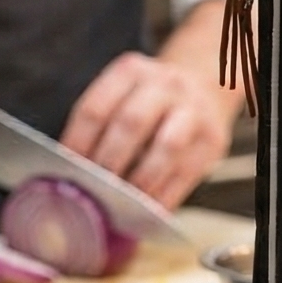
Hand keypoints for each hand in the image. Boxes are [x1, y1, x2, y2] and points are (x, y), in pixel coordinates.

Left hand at [61, 46, 242, 207]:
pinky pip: (186, 173)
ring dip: (140, 180)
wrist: (204, 88)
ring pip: (165, 148)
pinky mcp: (213, 139)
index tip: (68, 172)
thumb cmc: (149, 102)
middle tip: (95, 190)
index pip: (95, 109)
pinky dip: (164, 196)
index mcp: (131, 71)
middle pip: (130, 124)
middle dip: (109, 162)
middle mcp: (164, 84)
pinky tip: (147, 210)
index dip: (78, 144)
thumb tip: (72, 175)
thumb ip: (100, 125)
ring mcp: (192, 110)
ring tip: (123, 203)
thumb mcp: (124, 94)